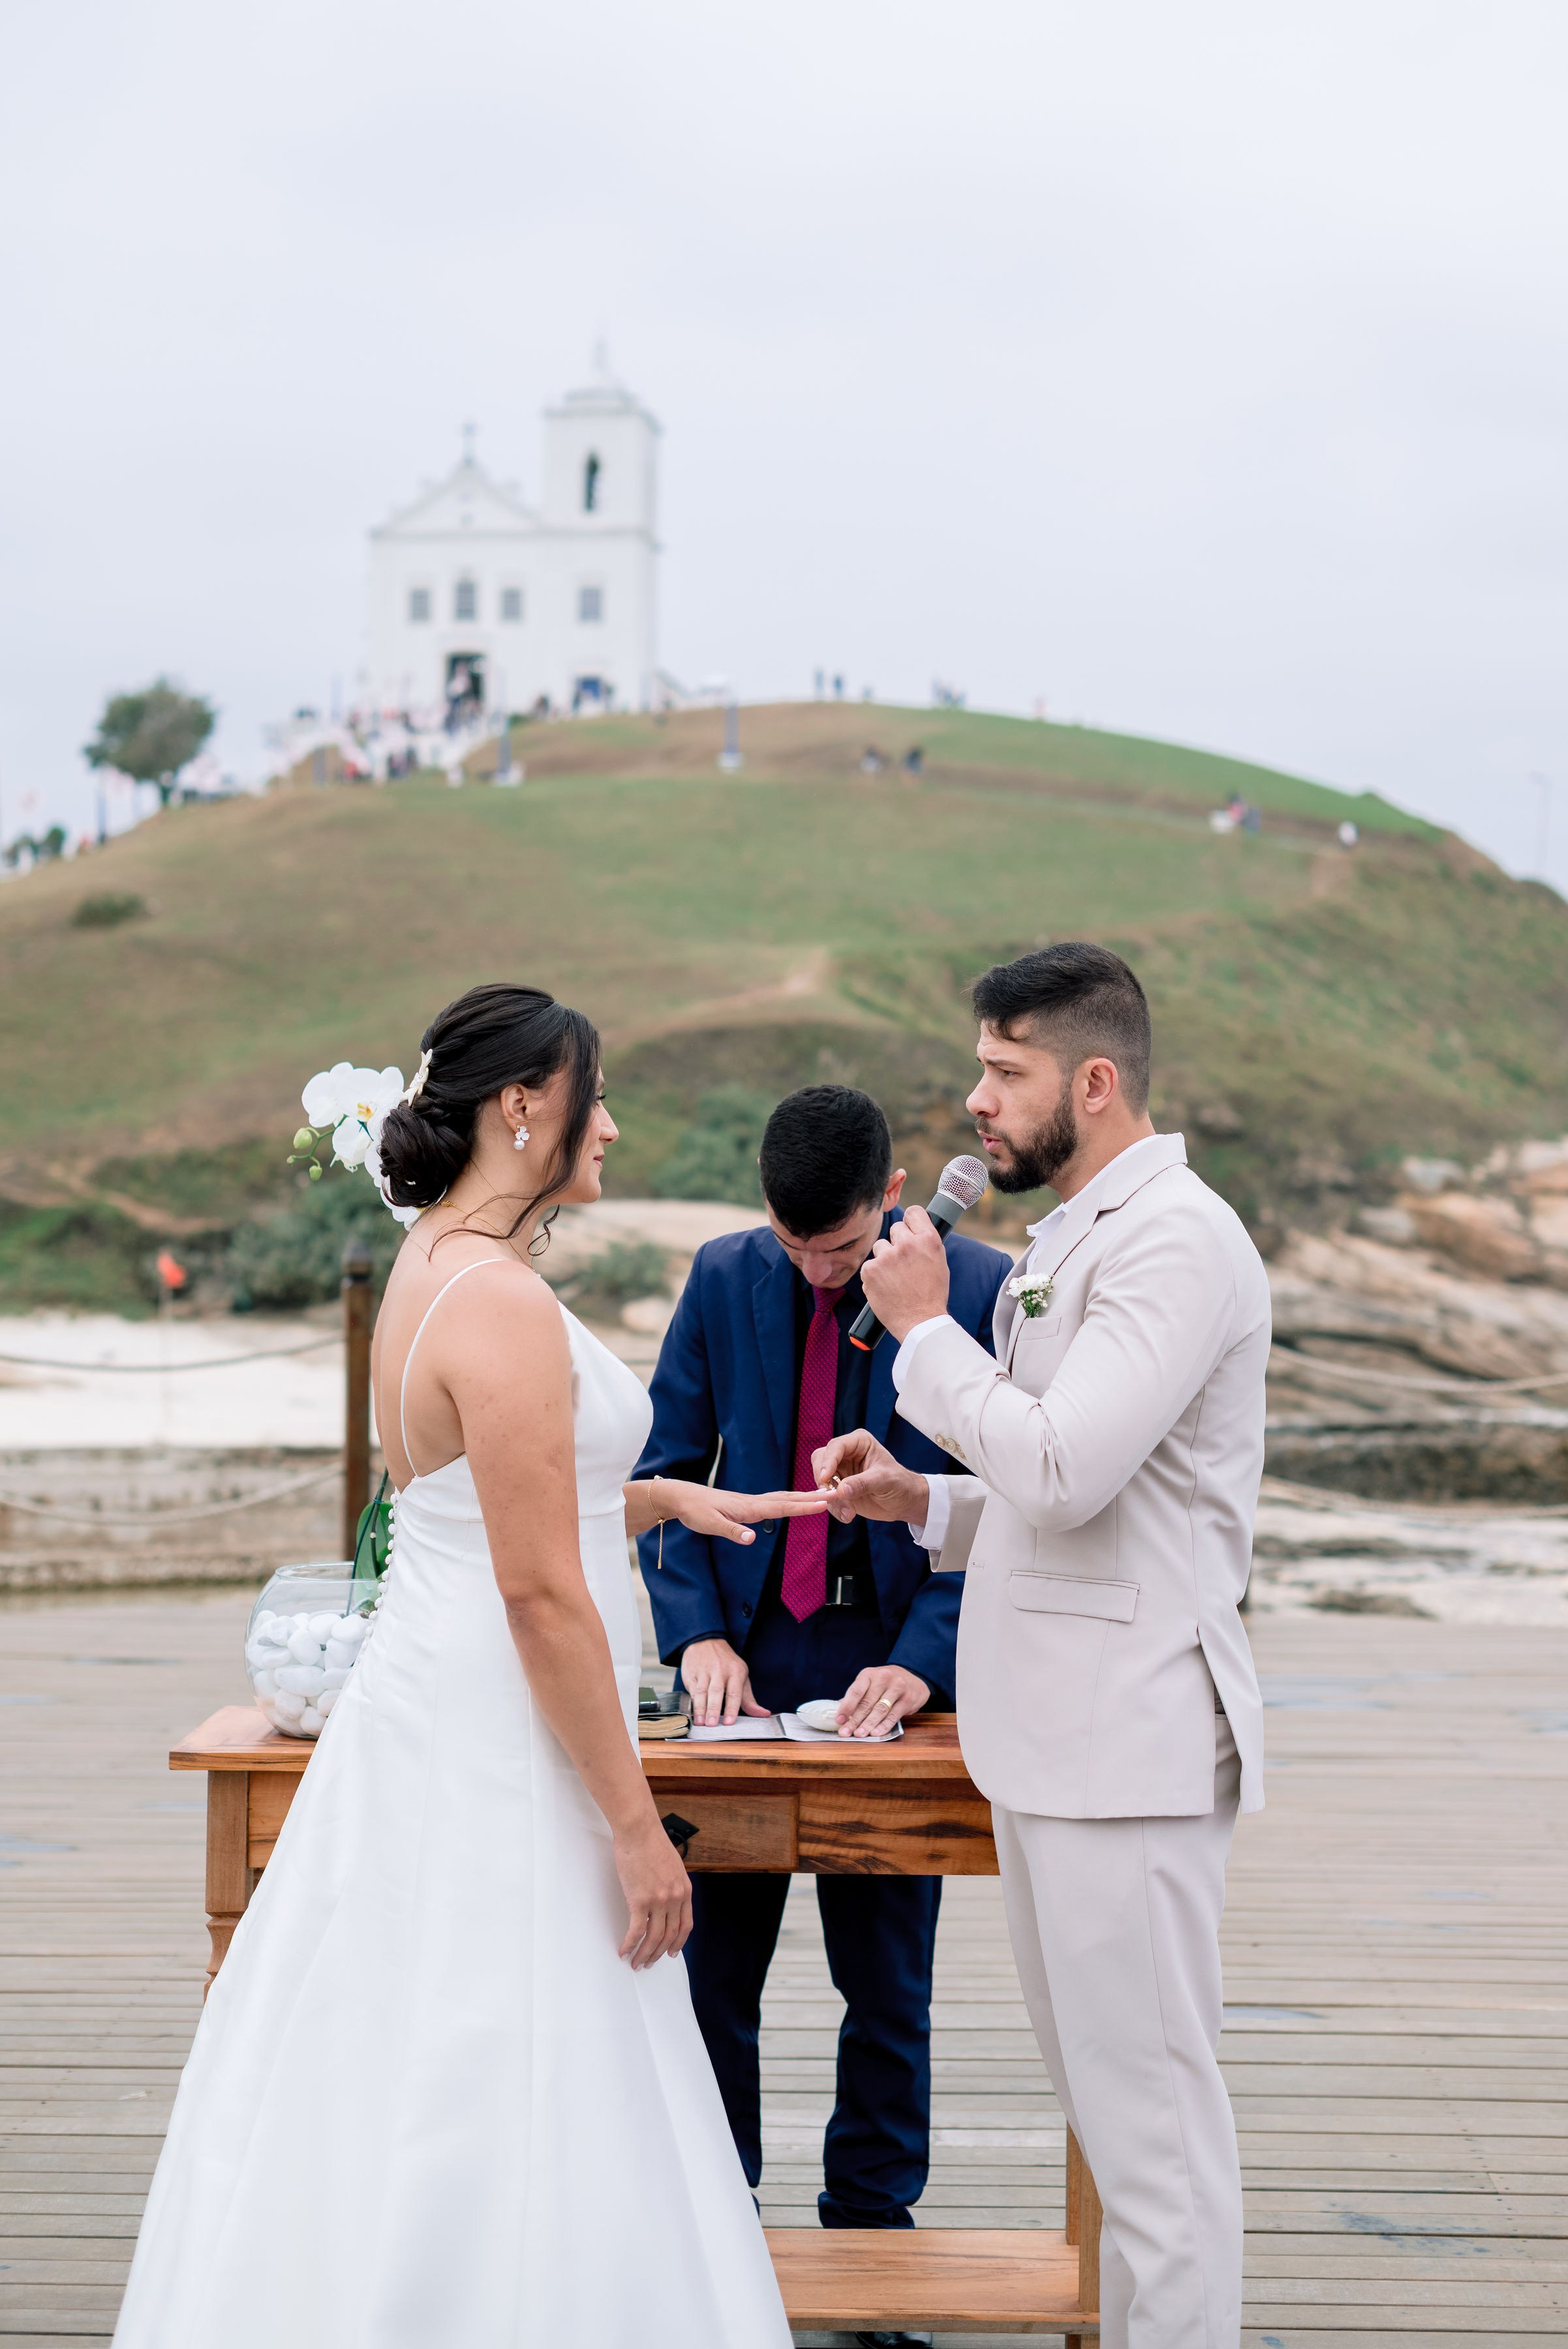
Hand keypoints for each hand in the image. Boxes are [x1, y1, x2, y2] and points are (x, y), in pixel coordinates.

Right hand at [613, 1813, 692, 1967]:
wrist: (639, 1831)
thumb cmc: (652, 1843)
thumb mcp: (673, 1866)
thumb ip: (673, 1885)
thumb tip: (666, 1899)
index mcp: (684, 1890)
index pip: (686, 1925)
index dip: (678, 1942)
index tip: (671, 1952)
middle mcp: (674, 1898)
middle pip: (669, 1936)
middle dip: (659, 1953)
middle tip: (650, 1962)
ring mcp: (658, 1901)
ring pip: (653, 1938)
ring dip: (644, 1954)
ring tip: (637, 1962)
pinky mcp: (639, 1900)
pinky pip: (636, 1931)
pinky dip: (630, 1945)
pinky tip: (624, 1951)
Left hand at [654, 1479, 829, 1547]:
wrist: (682, 1497)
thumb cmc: (696, 1512)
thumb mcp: (711, 1525)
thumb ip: (733, 1532)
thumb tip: (753, 1539)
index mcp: (749, 1508)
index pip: (783, 1507)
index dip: (804, 1506)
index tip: (825, 1503)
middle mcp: (754, 1502)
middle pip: (788, 1499)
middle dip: (812, 1498)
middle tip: (835, 1494)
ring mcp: (751, 1502)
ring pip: (782, 1498)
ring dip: (803, 1497)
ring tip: (822, 1495)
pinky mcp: (746, 1504)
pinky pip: (774, 1500)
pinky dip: (789, 1499)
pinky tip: (792, 1501)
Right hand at [681, 1636, 771, 1726]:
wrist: (706, 1640)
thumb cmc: (726, 1663)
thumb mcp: (741, 1676)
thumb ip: (749, 1699)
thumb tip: (763, 1714)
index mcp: (736, 1671)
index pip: (734, 1692)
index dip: (732, 1708)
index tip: (729, 1722)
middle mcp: (720, 1670)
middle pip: (717, 1692)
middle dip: (714, 1709)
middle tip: (712, 1724)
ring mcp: (704, 1671)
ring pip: (702, 1691)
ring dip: (701, 1708)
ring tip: (701, 1722)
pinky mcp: (691, 1673)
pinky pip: (692, 1689)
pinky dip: (692, 1702)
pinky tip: (693, 1713)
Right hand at [811, 1428, 929, 1526]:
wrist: (904, 1502)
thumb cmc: (900, 1483)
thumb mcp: (885, 1480)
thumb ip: (863, 1483)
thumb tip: (841, 1490)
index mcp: (859, 1443)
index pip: (836, 1446)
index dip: (828, 1461)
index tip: (826, 1478)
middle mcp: (846, 1454)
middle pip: (820, 1460)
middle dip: (824, 1480)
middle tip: (832, 1497)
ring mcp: (840, 1471)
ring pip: (821, 1480)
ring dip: (830, 1498)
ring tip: (848, 1512)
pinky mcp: (838, 1489)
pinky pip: (827, 1497)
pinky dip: (834, 1507)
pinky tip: (848, 1516)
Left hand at [836, 1662, 930, 1737]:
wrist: (913, 1678)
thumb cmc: (886, 1683)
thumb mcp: (870, 1683)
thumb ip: (856, 1697)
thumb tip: (839, 1711)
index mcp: (869, 1674)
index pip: (856, 1691)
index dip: (846, 1706)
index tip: (839, 1720)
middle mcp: (883, 1678)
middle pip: (867, 1702)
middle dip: (854, 1720)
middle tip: (845, 1732)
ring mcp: (897, 1687)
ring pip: (880, 1709)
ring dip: (868, 1724)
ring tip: (859, 1735)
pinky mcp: (908, 1699)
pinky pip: (893, 1715)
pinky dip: (883, 1726)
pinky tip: (875, 1733)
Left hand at [860, 1204, 949, 1341]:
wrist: (920, 1321)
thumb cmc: (931, 1295)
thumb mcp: (938, 1263)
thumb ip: (925, 1244)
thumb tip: (915, 1231)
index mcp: (928, 1239)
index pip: (914, 1212)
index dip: (911, 1221)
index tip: (909, 1228)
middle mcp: (907, 1244)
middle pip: (895, 1228)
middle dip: (897, 1242)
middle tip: (902, 1262)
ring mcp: (887, 1256)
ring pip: (880, 1246)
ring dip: (884, 1259)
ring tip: (895, 1279)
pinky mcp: (871, 1269)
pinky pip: (869, 1265)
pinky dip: (874, 1275)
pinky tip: (885, 1287)